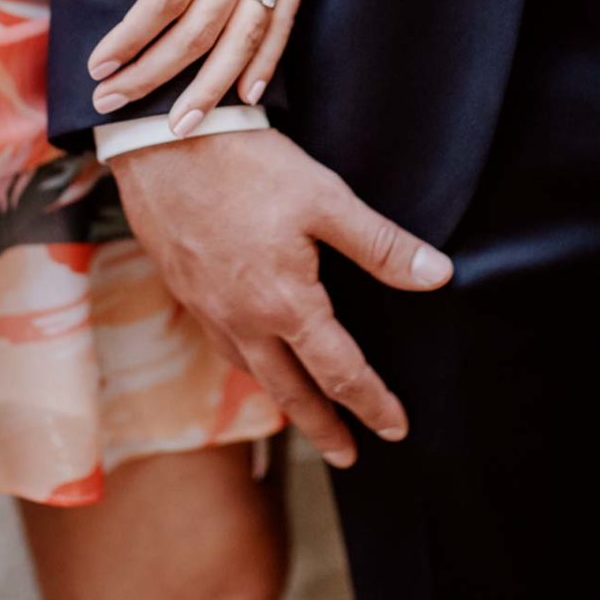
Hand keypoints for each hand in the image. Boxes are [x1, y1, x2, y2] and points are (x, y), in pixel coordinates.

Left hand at [88, 0, 362, 133]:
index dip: (131, 37)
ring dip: (208, 86)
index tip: (99, 64)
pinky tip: (250, 95)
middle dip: (154, 74)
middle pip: (198, 30)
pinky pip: (283, 22)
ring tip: (180, 125)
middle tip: (114, 105)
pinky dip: (266, 62)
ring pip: (242, 39)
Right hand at [111, 130, 453, 464]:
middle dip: (323, 427)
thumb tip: (438, 276)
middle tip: (347, 455)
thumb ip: (381, 245)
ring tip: (303, 412)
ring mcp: (208, 308)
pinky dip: (246, 364)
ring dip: (283, 401)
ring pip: (251, 372)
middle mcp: (243, 319)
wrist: (161, 144)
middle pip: (290, 392)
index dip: (371, 402)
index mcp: (285, 303)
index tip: (395, 426)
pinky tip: (250, 353)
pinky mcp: (184, 289)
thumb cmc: (244, 165)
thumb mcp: (325, 198)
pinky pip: (221, 345)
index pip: (339, 370)